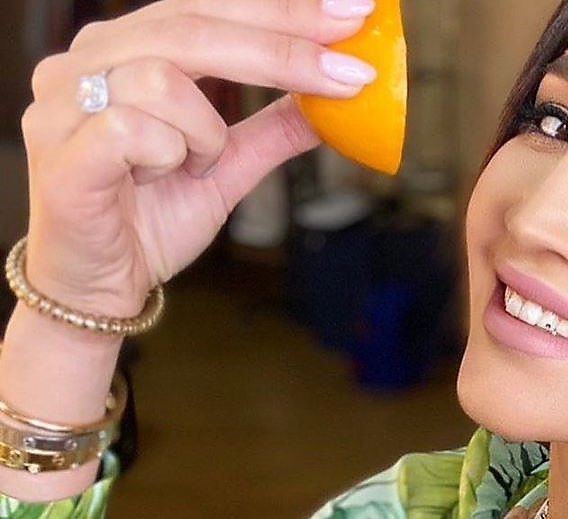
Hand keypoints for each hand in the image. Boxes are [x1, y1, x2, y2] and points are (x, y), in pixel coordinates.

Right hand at [19, 0, 376, 316]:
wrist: (100, 286)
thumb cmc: (150, 217)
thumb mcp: (229, 166)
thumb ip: (274, 127)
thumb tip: (338, 92)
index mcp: (127, 48)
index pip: (211, 7)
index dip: (284, 11)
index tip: (353, 15)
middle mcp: (88, 61)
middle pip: (193, 25)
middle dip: (282, 47)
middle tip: (348, 71)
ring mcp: (64, 103)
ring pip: (164, 79)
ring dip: (205, 132)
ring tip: (195, 166)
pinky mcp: (61, 150)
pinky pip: (132, 129)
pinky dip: (167, 156)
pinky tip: (156, 179)